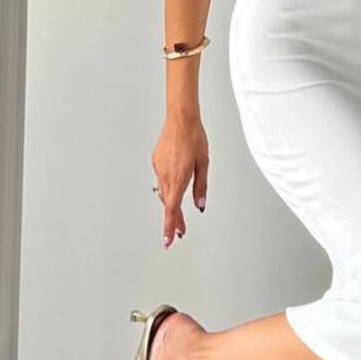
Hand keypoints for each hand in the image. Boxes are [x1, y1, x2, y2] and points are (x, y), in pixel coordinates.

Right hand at [151, 112, 209, 248]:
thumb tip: (200, 204)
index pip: (172, 210)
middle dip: (174, 220)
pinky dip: (168, 187)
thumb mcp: (204, 164)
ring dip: (171, 204)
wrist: (181, 118)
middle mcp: (166, 175)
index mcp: (179, 178)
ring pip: (164, 192)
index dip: (170, 227)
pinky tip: (175, 186)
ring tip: (180, 216)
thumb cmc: (195, 138)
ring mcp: (159, 168)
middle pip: (168, 204)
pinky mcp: (156, 161)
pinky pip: (161, 179)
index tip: (168, 241)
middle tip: (181, 232)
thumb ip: (201, 187)